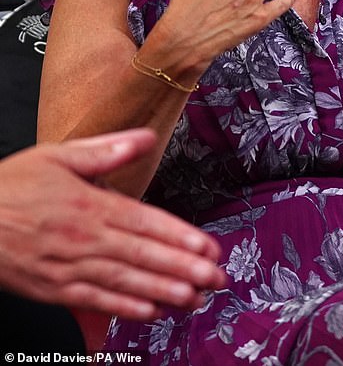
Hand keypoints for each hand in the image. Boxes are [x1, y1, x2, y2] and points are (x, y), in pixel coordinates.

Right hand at [0, 129, 224, 318]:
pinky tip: (151, 312)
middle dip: (183, 268)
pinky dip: (125, 309)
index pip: (145, 222)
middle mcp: (85, 239)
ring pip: (126, 282)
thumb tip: (146, 137)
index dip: (179, 237)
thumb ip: (106, 150)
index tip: (208, 246)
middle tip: (216, 277)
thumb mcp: (58, 156)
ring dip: (164, 291)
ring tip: (195, 297)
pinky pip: (96, 301)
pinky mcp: (55, 289)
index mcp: (90, 204)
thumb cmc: (11, 188)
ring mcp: (70, 268)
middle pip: (143, 256)